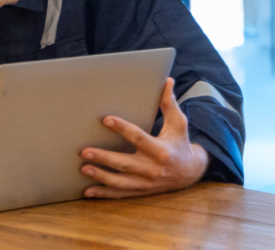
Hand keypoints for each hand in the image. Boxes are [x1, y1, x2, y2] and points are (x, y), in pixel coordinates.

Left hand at [80, 78, 209, 198]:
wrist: (191, 172)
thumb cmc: (180, 143)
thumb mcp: (178, 124)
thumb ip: (169, 104)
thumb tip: (167, 80)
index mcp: (161, 150)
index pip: (138, 138)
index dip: (122, 128)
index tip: (105, 119)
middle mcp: (153, 168)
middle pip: (125, 163)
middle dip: (104, 158)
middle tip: (84, 151)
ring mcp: (146, 182)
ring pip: (121, 182)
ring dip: (101, 176)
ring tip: (83, 168)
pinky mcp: (141, 191)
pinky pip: (120, 194)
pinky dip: (104, 194)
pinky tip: (88, 191)